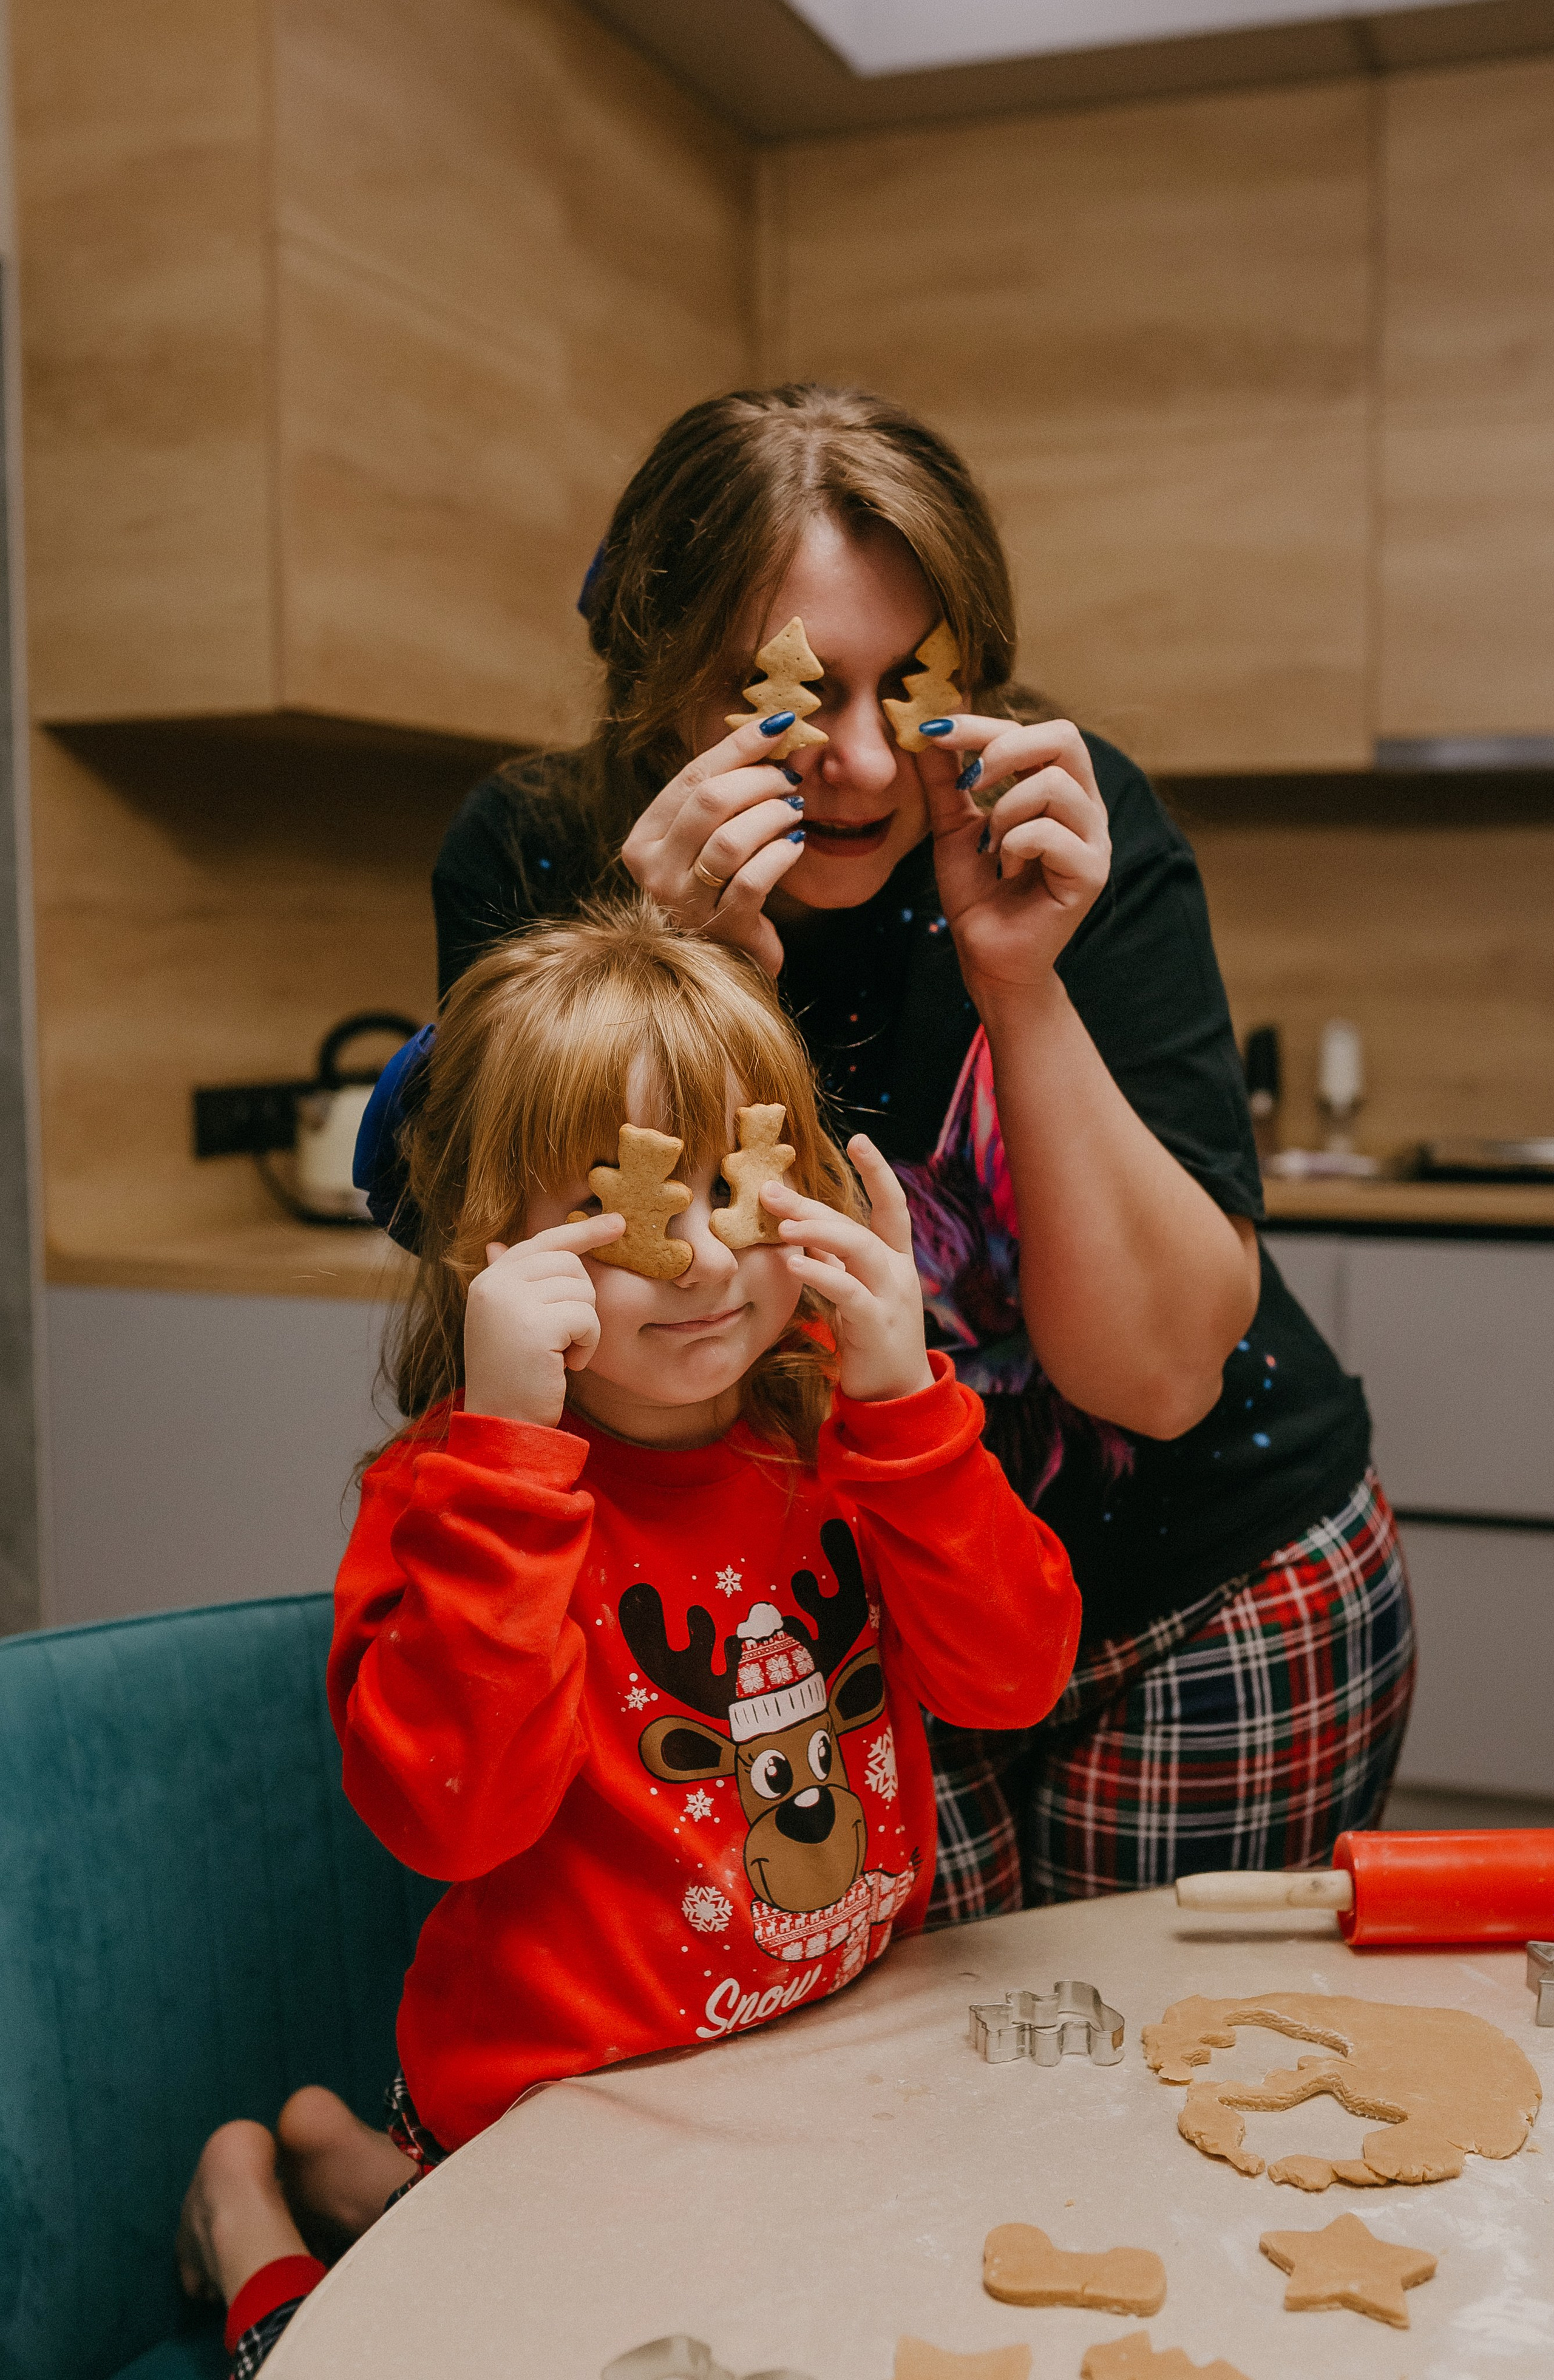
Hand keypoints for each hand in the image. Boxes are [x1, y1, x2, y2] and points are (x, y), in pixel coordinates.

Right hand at [463, 1214, 624, 1427]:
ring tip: (562, 1354)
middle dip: (582, 1298)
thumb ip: (513, 1285)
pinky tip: (567, 1365)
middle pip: (568, 1262)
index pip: (542, 1241)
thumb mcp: (507, 1324)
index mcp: (488, 1281)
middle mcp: (494, 1284)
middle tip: (567, 1336)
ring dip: (585, 1326)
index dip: (582, 1232)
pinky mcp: (535, 1324)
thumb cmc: (514, 1379)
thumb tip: (497, 1243)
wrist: (503, 1427)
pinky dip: (587, 1343)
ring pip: (581, 1288)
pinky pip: (587, 1316)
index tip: (618, 1224)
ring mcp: (511, 1302)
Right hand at [620, 716, 815, 976]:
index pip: (691, 778)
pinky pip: (754, 880)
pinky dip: (781, 854)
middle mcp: (654, 870)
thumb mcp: (706, 838)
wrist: (727, 955)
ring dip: (772, 815)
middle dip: (759, 781)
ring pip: (730, 840)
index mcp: (643, 840)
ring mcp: (682, 902)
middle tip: (789, 779)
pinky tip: (797, 843)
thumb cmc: (718, 886)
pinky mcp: (718, 926)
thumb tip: (771, 734)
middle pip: (709, 803)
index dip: (738, 746)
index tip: (778, 725)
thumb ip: (723, 794)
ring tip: (795, 810)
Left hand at [763, 1136, 934, 1403]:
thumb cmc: (871, 1339)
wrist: (897, 1395)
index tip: (860, 1140)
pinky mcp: (876, 1325)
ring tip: (782, 1226)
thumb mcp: (854, 1292)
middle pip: (857, 1225)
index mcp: (895, 1260)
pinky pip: (848, 1292)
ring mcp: (891, 1297)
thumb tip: (802, 1229)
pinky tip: (795, 1264)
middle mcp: (898, 1272)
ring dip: (818, 1232)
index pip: (892, 1206)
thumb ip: (836, 1261)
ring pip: (858, 1249)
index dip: (879, 1172)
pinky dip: (821, 1274)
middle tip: (771, 1190)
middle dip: (815, 1206)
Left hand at [915, 717, 1110, 1004]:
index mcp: (1059, 789)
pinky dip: (1014, 846)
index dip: (983, 724)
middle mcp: (1085, 807)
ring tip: (990, 845)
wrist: (987, 956)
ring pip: (1053, 784)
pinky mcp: (1090, 872)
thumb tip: (926, 726)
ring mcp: (1093, 839)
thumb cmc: (978, 893)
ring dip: (1004, 811)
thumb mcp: (952, 826)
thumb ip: (944, 778)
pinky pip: (1049, 833)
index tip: (934, 730)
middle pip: (1064, 737)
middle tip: (968, 783)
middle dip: (1004, 749)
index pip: (1034, 731)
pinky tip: (1006, 870)